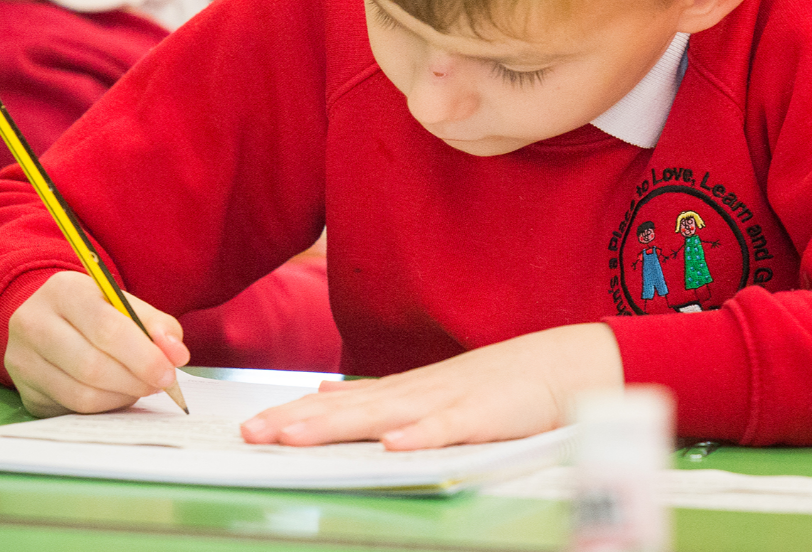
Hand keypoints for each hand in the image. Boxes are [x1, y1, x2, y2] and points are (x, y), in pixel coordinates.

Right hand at [6, 271, 190, 416]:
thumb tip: (176, 355)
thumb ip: (157, 325)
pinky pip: (73, 409)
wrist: (48, 320)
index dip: (143, 356)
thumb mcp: (124, 304)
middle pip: (92, 366)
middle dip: (135, 380)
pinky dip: (104, 406)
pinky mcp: (25, 390)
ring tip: (137, 386)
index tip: (168, 372)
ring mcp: (23, 359)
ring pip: (82, 394)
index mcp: (63, 291)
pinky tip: (114, 393)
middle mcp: (33, 322)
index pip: (107, 328)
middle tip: (158, 384)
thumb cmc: (94, 313)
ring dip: (121, 396)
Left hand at [239, 322, 623, 449]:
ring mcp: (448, 402)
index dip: (291, 416)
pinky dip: (421, 436)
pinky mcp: (483, 416)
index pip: (336, 407)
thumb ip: (376, 395)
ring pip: (384, 417)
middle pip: (347, 412)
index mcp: (401, 393)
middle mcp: (415, 395)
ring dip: (338, 427)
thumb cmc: (496, 383)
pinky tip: (392, 446)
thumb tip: (324, 393)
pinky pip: (448, 429)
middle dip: (297, 422)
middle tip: (251, 435)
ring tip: (295, 438)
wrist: (563, 365)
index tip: (249, 429)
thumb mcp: (427, 389)